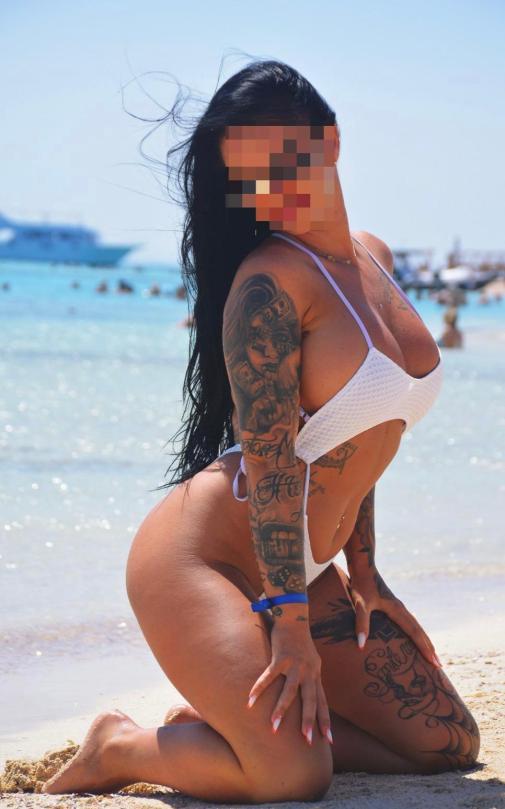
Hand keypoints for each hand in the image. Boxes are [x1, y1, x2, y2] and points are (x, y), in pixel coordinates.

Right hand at [246, 617, 332, 745]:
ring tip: (274, 727)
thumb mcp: (311, 661)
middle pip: (310, 700)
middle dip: (309, 721)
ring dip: (282, 710)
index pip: (323, 701)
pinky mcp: (280, 657)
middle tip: (307, 740)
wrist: (295, 617)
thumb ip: (310, 677)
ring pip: (290, 691)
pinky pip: (268, 677)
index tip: (329, 739)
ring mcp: (294, 665)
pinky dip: (259, 689)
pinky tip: (250, 701)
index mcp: (316, 674)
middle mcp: (308, 671)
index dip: (325, 720)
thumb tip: (309, 695)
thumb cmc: (300, 642)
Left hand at [348, 566, 442, 667]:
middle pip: (419, 631)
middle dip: (429, 648)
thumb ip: (361, 623)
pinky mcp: (392, 605)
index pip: (414, 632)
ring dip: (424, 640)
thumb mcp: (360, 604)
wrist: (363, 565)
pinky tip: (412, 638)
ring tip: (431, 654)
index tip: (434, 662)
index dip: (424, 648)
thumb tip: (361, 645)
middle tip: (438, 665)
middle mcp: (401, 608)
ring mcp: (397, 606)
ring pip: (415, 626)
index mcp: (397, 609)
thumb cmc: (361, 584)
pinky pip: (408, 622)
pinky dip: (415, 633)